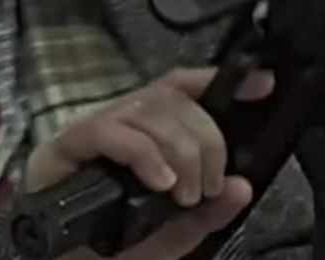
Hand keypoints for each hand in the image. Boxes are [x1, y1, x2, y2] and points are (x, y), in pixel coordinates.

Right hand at [24, 67, 275, 259]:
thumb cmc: (109, 248)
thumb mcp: (171, 235)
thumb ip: (208, 214)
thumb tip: (242, 187)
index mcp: (144, 133)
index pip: (180, 87)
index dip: (216, 81)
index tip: (261, 85)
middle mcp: (118, 121)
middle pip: (170, 97)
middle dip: (204, 138)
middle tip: (209, 186)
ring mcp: (90, 130)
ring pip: (145, 108)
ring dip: (178, 148)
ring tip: (184, 192)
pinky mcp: (63, 146)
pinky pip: (106, 130)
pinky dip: (141, 153)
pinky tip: (160, 181)